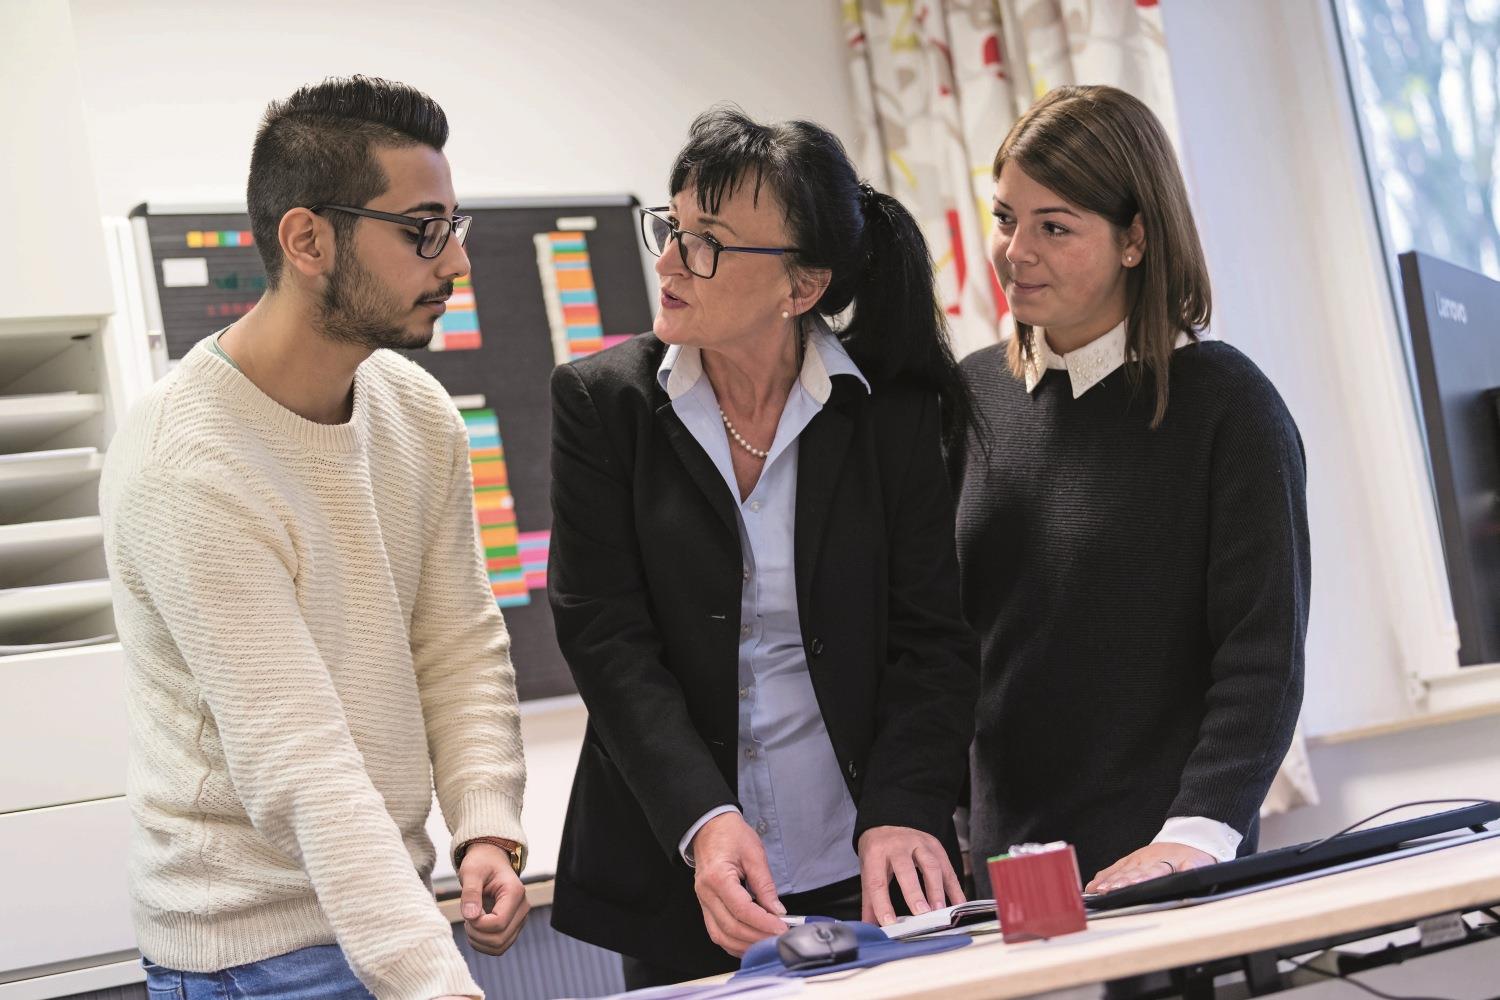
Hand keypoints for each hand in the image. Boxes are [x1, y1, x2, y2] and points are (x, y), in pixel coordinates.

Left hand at [458, 843, 529, 955]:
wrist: (490, 860)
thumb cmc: (481, 863)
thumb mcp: (471, 872)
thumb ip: (471, 893)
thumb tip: (471, 916)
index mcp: (515, 892)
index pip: (498, 922)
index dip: (478, 924)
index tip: (467, 912)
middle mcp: (523, 908)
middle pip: (500, 939)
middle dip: (477, 934)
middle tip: (466, 919)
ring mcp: (520, 919)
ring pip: (500, 947)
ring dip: (479, 942)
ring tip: (470, 923)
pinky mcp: (513, 927)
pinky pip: (500, 946)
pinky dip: (483, 944)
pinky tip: (475, 929)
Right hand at [691, 812, 787, 956]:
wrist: (709, 827)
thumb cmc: (730, 835)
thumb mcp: (754, 853)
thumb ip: (765, 884)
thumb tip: (777, 911)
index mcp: (717, 877)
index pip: (741, 909)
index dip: (763, 923)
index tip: (782, 928)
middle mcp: (706, 893)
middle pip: (731, 927)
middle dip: (757, 937)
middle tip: (779, 937)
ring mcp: (703, 902)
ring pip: (721, 935)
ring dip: (745, 945)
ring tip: (767, 942)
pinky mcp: (705, 906)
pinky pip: (717, 932)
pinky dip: (733, 943)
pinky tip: (750, 943)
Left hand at [857, 825, 964, 925]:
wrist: (888, 822)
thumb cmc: (878, 851)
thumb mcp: (868, 870)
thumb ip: (870, 901)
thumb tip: (870, 928)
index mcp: (876, 852)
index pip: (877, 880)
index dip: (883, 902)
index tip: (889, 922)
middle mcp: (898, 845)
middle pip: (906, 869)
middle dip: (914, 892)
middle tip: (922, 913)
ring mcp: (919, 843)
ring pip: (930, 865)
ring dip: (936, 889)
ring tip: (939, 911)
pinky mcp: (936, 845)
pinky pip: (947, 867)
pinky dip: (954, 887)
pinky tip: (957, 903)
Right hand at [1086, 842, 1215, 892]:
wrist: (1189, 838)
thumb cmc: (1194, 857)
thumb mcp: (1200, 866)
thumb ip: (1191, 874)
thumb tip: (1187, 881)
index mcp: (1165, 863)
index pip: (1150, 872)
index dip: (1139, 879)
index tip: (1127, 884)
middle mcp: (1148, 860)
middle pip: (1130, 872)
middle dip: (1117, 882)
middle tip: (1105, 891)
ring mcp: (1138, 859)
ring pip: (1120, 870)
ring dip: (1108, 880)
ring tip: (1097, 890)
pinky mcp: (1131, 859)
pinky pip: (1116, 867)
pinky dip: (1104, 876)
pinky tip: (1095, 884)